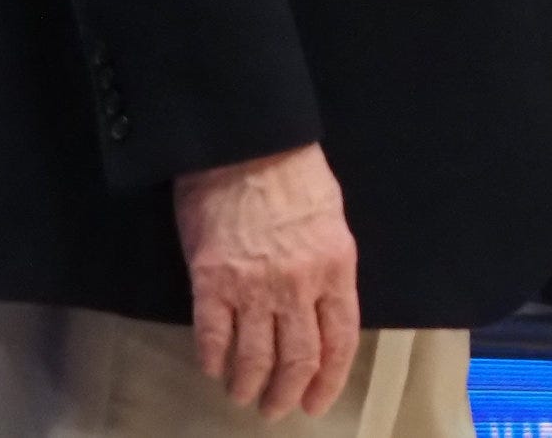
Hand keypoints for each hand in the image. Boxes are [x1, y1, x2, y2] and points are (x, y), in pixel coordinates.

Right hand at [173, 144, 359, 419]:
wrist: (246, 144)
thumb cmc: (294, 173)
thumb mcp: (332, 218)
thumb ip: (329, 265)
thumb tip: (323, 304)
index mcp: (336, 268)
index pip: (340, 342)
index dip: (329, 380)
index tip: (317, 402)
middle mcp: (299, 286)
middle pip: (297, 360)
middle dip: (288, 393)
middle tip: (276, 408)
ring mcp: (253, 287)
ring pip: (254, 359)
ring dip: (248, 385)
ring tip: (243, 395)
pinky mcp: (211, 283)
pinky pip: (212, 339)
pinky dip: (213, 360)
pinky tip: (213, 368)